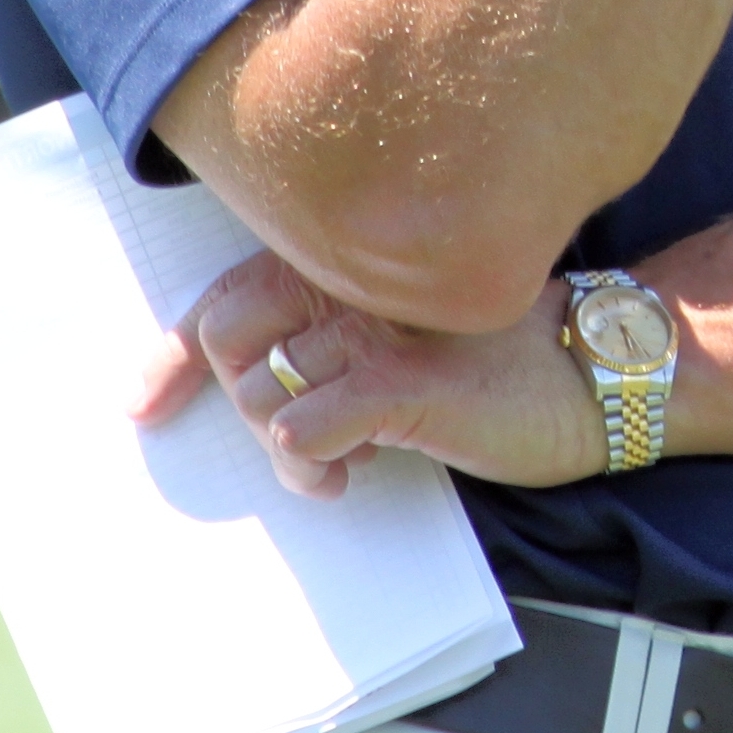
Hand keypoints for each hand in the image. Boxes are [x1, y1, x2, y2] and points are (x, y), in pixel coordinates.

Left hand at [129, 249, 605, 499]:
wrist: (588, 372)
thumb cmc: (494, 360)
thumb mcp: (399, 336)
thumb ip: (330, 343)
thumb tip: (253, 393)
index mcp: (345, 260)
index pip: (228, 293)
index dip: (173, 354)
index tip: (144, 403)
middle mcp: (351, 278)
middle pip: (228, 338)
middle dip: (243, 404)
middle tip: (297, 437)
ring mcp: (376, 325)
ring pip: (262, 394)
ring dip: (283, 449)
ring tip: (334, 463)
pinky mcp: (404, 379)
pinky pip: (306, 427)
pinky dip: (309, 461)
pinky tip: (350, 472)